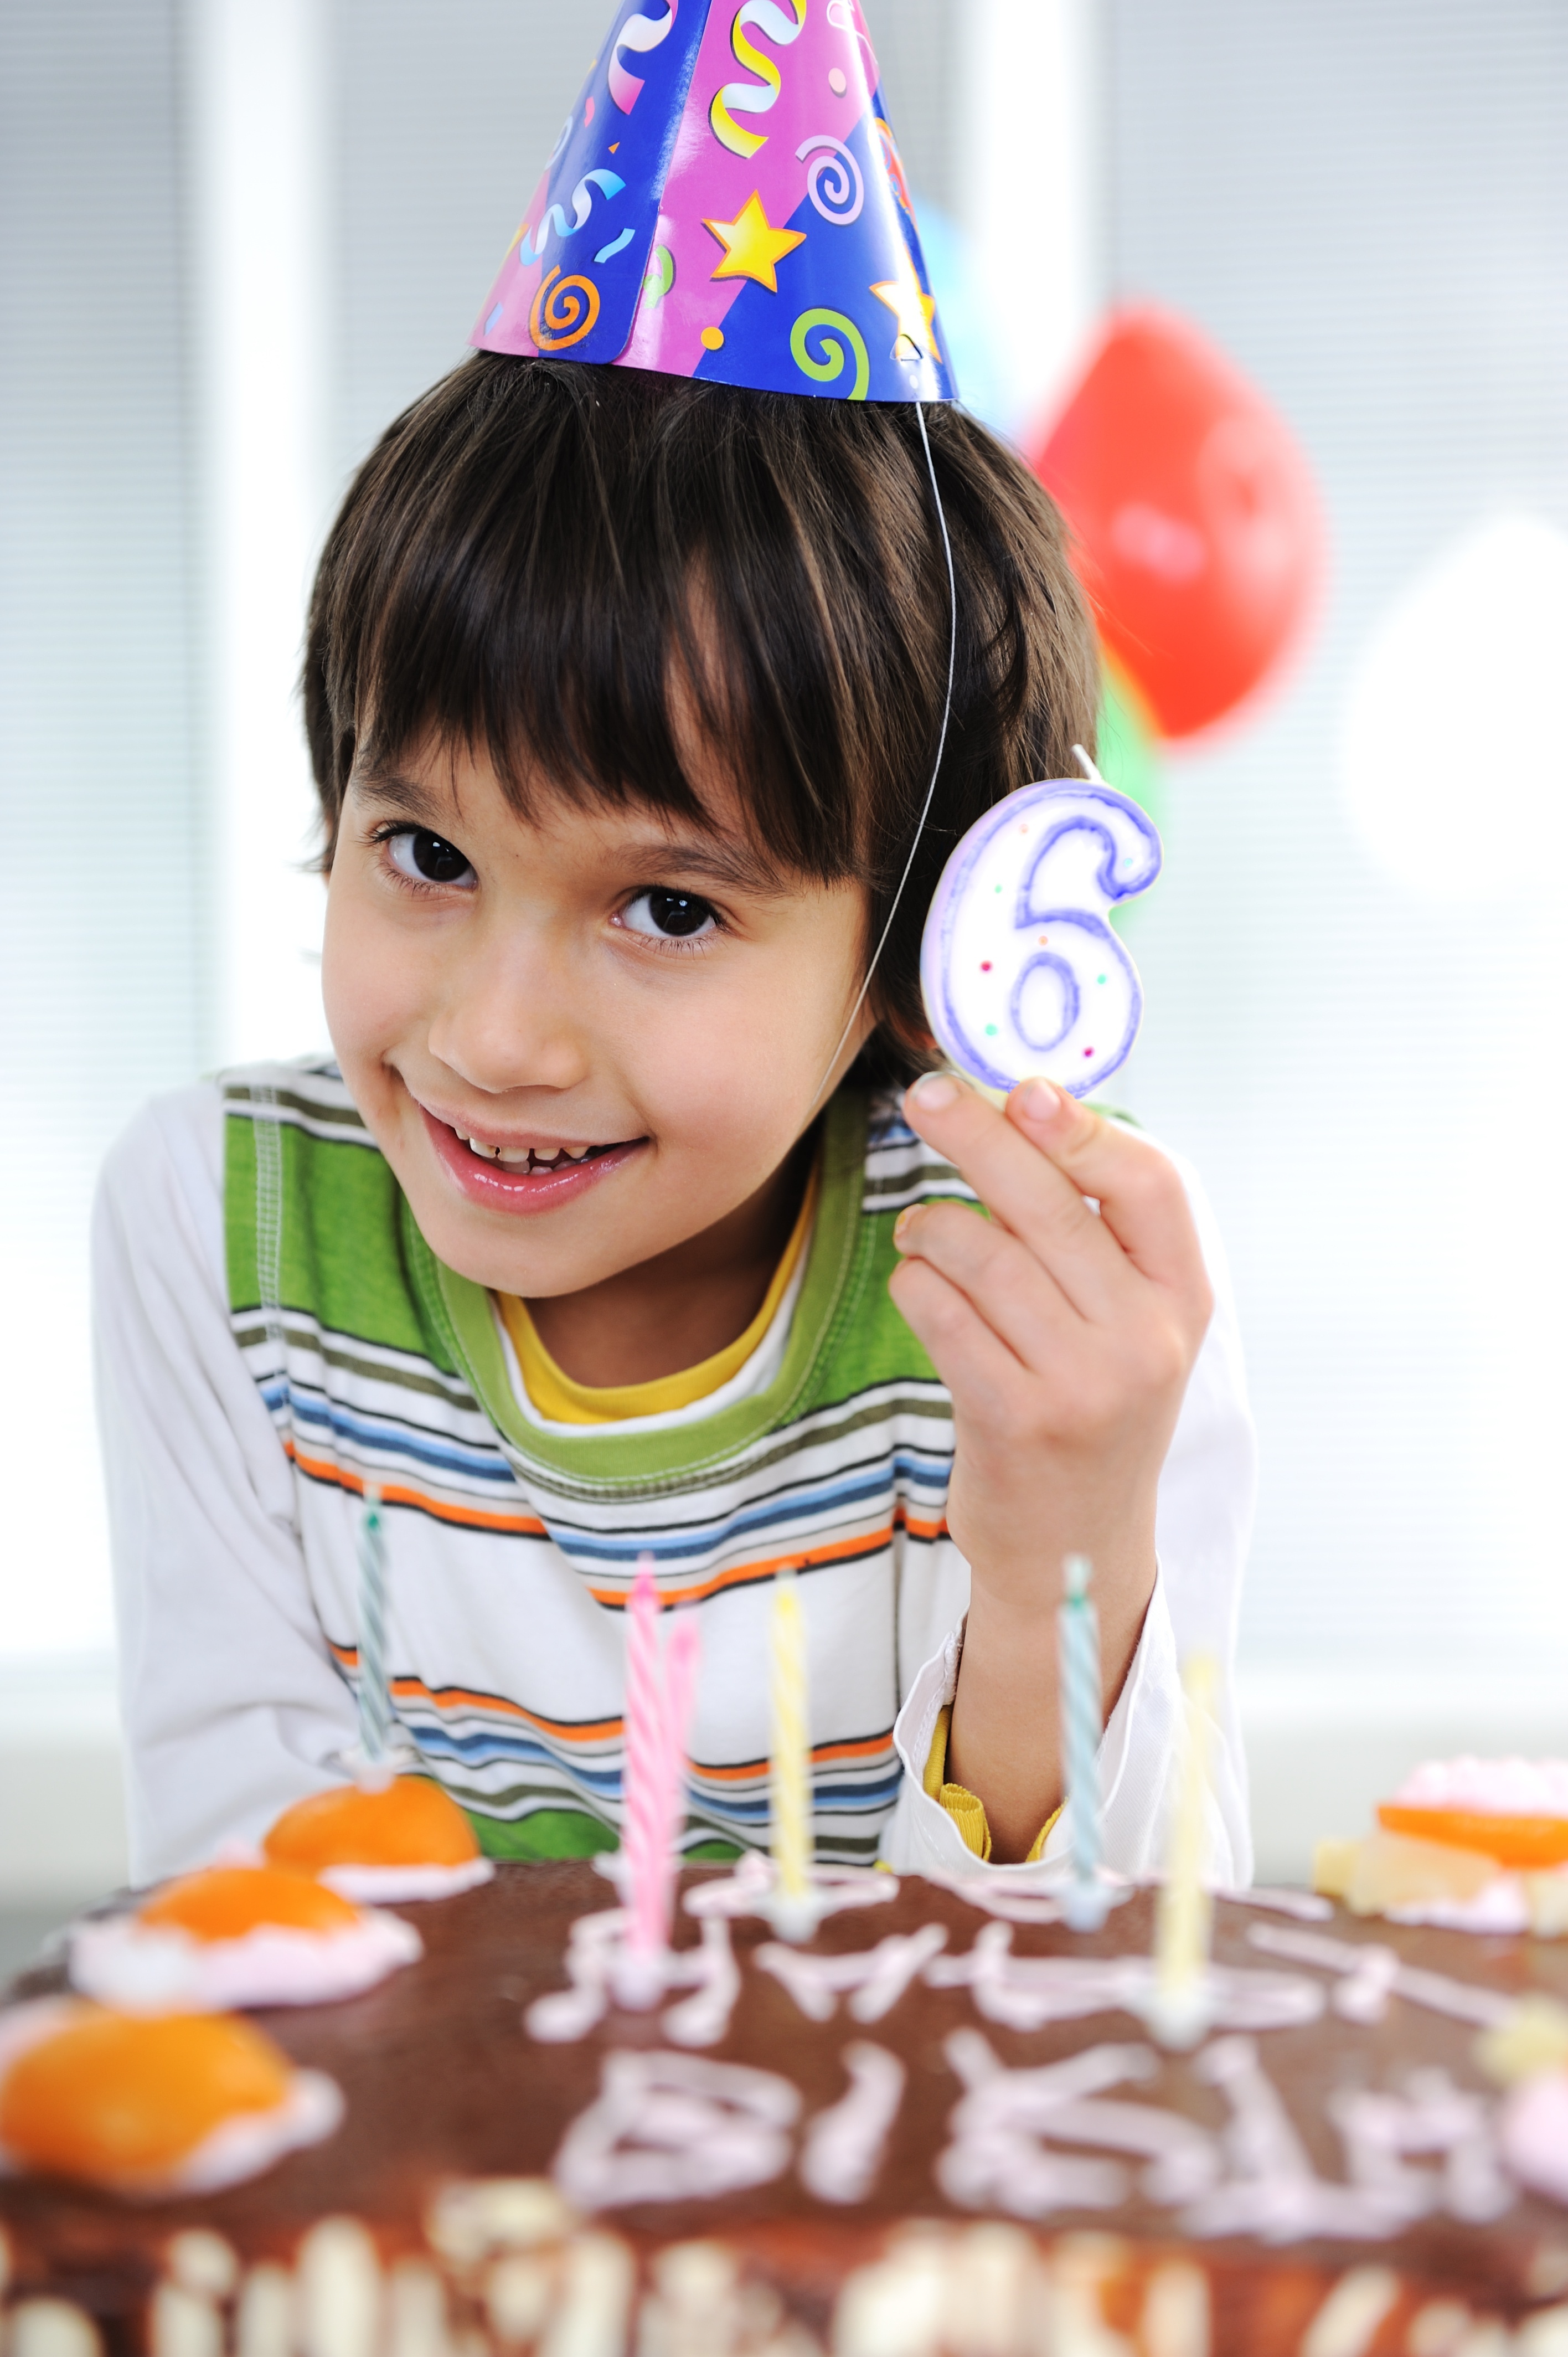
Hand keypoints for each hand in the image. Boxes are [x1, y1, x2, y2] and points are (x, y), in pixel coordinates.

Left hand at [889, 1071, 1212, 1856]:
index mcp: (1186, 1299)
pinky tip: (921, 1288)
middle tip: (926, 1099)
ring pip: (980, 1250)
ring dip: (931, 1228)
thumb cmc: (1092, 1406)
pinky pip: (940, 1313)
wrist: (1075, 1548)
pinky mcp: (1014, 1419)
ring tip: (924, 1236)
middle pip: (1048, 1200)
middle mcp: (1145, 1339)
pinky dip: (916, 1286)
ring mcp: (1083, 1383)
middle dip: (977, 1136)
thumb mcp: (1130, 1322)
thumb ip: (1098, 1232)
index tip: (1026, 1089)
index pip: (1152, 1183)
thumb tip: (1031, 1108)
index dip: (1086, 1126)